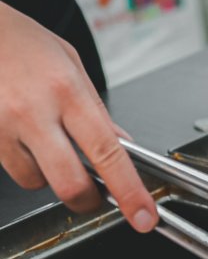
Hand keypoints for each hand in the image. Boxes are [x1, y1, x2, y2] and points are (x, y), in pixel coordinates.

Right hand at [0, 3, 157, 231]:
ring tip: (49, 142)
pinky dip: (28, 165)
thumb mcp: (72, 67)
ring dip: (52, 176)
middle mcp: (33, 112)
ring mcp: (3, 127)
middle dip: (89, 200)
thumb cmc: (23, 43)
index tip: (143, 215)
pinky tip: (27, 137)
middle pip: (71, 184)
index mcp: (67, 91)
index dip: (129, 191)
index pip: (108, 154)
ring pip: (38, 182)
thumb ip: (98, 112)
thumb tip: (124, 148)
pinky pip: (15, 172)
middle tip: (97, 193)